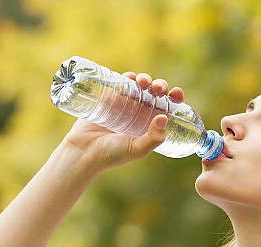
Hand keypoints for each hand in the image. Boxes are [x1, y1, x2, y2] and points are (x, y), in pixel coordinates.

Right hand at [60, 71, 184, 172]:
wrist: (83, 151)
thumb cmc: (112, 154)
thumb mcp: (137, 149)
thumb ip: (153, 138)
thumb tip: (165, 117)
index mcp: (149, 126)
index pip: (167, 109)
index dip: (175, 99)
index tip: (177, 94)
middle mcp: (139, 114)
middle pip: (155, 94)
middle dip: (160, 86)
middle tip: (158, 88)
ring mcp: (124, 105)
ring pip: (139, 86)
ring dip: (145, 79)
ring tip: (143, 82)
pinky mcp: (108, 98)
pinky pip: (120, 82)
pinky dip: (127, 77)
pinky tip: (131, 77)